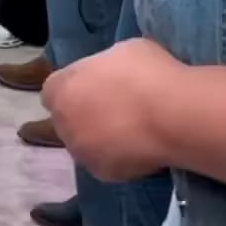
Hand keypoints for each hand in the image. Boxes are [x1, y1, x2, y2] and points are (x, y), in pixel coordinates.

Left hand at [42, 38, 180, 179]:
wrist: (172, 114)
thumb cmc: (146, 72)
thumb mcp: (121, 52)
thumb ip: (104, 67)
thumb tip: (109, 75)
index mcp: (61, 88)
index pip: (53, 91)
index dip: (73, 90)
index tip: (94, 89)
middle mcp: (63, 122)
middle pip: (67, 120)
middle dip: (83, 116)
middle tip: (113, 111)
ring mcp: (82, 151)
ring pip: (84, 145)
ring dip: (99, 140)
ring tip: (129, 133)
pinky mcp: (103, 173)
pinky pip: (107, 164)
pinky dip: (119, 159)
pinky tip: (139, 149)